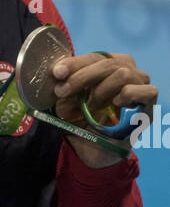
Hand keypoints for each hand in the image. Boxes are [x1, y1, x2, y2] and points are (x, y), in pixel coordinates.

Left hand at [52, 51, 157, 167]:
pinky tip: (116, 104)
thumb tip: (56, 71)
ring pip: (123, 74)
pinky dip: (128, 95)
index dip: (75, 63)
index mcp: (108, 65)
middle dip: (81, 76)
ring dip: (101, 91)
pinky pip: (147, 90)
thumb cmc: (81, 120)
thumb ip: (65, 84)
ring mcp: (140, 85)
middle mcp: (127, 70)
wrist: (93, 149)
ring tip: (90, 107)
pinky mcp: (149, 104)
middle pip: (108, 62)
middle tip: (62, 91)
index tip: (57, 73)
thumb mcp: (67, 101)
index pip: (94, 56)